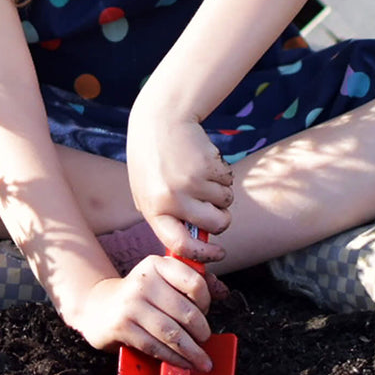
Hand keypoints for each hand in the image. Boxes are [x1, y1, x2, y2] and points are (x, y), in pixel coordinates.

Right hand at [57, 254, 214, 370]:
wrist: (99, 307)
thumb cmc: (140, 296)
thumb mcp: (162, 281)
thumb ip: (191, 284)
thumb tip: (224, 292)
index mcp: (157, 265)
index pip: (194, 282)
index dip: (206, 301)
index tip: (205, 312)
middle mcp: (143, 281)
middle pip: (186, 312)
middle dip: (201, 332)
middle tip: (205, 340)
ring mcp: (130, 304)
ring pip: (172, 333)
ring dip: (192, 352)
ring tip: (202, 362)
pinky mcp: (122, 326)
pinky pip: (156, 347)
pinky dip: (174, 359)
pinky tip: (183, 363)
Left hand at [125, 113, 232, 258]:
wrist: (160, 120)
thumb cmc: (152, 159)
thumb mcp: (145, 190)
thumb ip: (163, 216)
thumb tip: (189, 245)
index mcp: (153, 209)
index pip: (179, 244)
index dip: (203, 254)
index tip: (218, 254)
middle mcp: (172, 199)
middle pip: (215, 225)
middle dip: (222, 220)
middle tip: (216, 208)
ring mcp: (192, 182)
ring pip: (226, 202)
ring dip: (221, 192)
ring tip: (200, 175)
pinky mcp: (208, 166)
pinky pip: (229, 182)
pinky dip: (223, 175)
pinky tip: (204, 162)